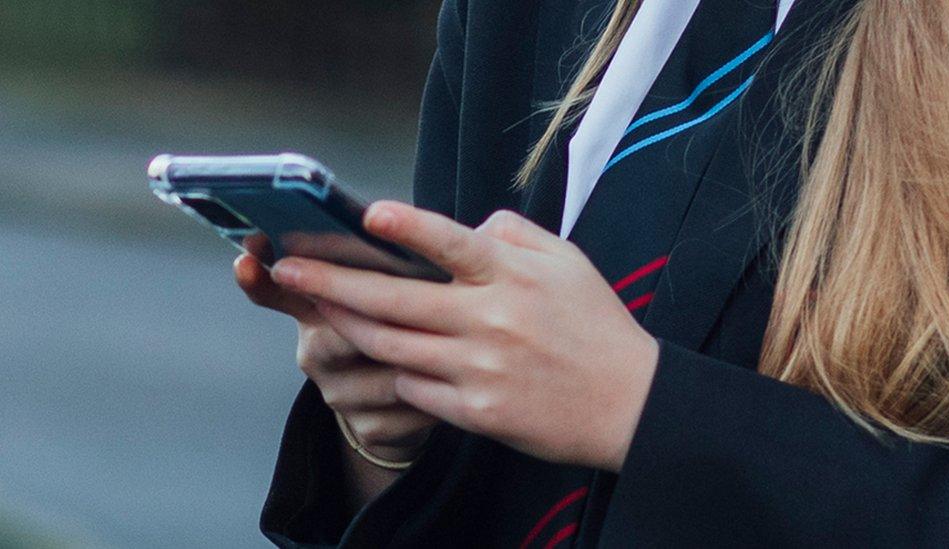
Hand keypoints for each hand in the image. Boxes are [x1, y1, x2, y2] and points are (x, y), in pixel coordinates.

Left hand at [270, 202, 659, 471]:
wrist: (629, 404)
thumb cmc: (596, 328)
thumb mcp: (568, 263)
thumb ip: (514, 234)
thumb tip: (469, 225)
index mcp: (513, 277)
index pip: (450, 243)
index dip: (406, 227)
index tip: (365, 215)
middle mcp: (491, 320)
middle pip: (395, 298)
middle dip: (332, 281)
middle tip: (289, 267)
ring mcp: (480, 368)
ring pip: (391, 343)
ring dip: (346, 323)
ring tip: (316, 307)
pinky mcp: (475, 410)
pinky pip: (414, 386)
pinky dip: (393, 368)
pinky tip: (378, 355)